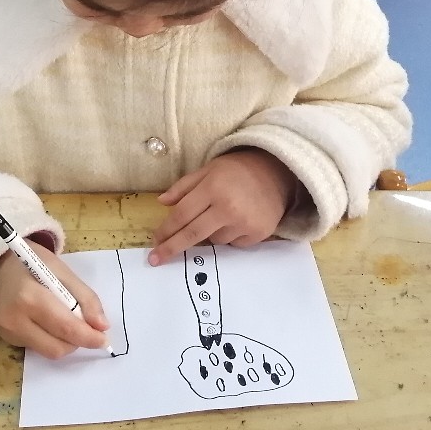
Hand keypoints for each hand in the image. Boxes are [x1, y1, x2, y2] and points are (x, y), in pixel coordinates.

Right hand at [0, 241, 109, 359]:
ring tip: (66, 320)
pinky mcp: (6, 339)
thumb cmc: (31, 262)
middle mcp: (15, 320)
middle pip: (57, 347)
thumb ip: (85, 297)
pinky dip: (52, 338)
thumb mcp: (61, 270)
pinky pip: (38, 347)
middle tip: (88, 327)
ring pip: (49, 352)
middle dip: (78, 341)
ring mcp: (8, 332)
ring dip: (66, 342)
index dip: (88, 337)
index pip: (65, 327)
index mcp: (29, 297)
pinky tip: (49, 321)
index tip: (104, 339)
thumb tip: (103, 326)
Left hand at [149, 149, 299, 265]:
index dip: (166, 230)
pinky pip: (232, 244)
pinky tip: (236, 221)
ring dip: (209, 234)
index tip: (155, 242)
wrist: (276, 173)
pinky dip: (229, 236)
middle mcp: (228, 207)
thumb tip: (161, 202)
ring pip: (214, 241)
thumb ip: (184, 187)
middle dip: (172, 248)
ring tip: (220, 216)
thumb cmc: (237, 171)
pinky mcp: (257, 234)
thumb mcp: (208, 170)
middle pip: (192, 234)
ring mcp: (244, 223)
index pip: (182, 214)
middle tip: (156, 259)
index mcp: (212, 188)